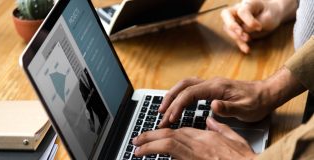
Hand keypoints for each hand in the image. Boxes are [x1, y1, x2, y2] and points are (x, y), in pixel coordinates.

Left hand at [133, 117, 255, 159]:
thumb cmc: (245, 159)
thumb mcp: (236, 139)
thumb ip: (220, 127)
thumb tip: (210, 119)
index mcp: (207, 137)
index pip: (179, 131)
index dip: (163, 132)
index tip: (154, 134)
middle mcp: (199, 146)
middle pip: (169, 136)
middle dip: (149, 137)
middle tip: (136, 141)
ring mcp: (196, 157)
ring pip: (169, 146)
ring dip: (150, 146)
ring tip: (137, 149)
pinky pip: (176, 158)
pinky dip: (162, 156)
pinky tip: (152, 157)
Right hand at [158, 77, 270, 126]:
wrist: (265, 93)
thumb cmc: (257, 102)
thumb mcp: (246, 109)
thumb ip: (229, 107)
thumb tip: (212, 105)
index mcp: (217, 87)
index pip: (190, 93)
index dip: (178, 105)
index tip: (171, 118)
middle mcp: (211, 82)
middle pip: (183, 86)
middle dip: (169, 99)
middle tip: (160, 114)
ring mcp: (210, 84)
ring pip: (185, 85)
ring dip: (172, 96)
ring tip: (163, 109)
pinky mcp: (211, 88)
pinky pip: (190, 89)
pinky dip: (180, 96)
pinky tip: (177, 105)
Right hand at [221, 0, 294, 53]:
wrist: (271, 15)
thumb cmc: (270, 13)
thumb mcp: (268, 16)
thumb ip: (257, 22)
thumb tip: (244, 30)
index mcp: (247, 4)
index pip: (242, 11)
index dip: (249, 20)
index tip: (259, 27)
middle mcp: (237, 10)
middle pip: (225, 14)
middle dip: (231, 25)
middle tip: (240, 33)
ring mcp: (235, 20)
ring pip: (228, 28)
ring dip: (236, 37)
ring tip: (247, 44)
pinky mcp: (236, 30)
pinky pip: (234, 37)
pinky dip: (239, 44)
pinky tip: (246, 49)